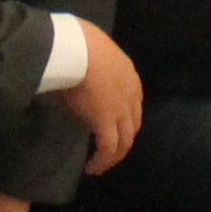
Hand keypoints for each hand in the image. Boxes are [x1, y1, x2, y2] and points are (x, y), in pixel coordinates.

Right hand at [56, 22, 143, 172]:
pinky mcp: (106, 122)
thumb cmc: (78, 43)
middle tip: (107, 152)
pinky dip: (102, 161)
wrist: (76, 48)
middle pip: (132, 126)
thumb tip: (80, 74)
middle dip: (122, 141)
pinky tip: (92, 168)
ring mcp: (121, 110)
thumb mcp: (93, 53)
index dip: (124, 119)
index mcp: (129, 75)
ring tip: (99, 166)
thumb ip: (95, 67)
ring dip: (113, 157)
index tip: (109, 128)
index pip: (133, 104)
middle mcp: (131, 95)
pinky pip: (108, 149)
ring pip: (124, 142)